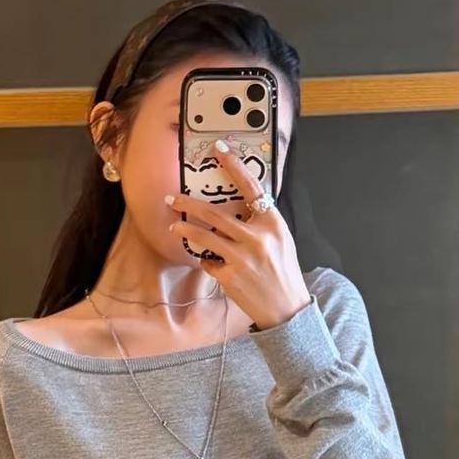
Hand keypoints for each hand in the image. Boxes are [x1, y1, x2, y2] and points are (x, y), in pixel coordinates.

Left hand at [164, 140, 311, 330]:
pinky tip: (212, 263)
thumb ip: (261, 222)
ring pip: (204, 237)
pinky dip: (208, 261)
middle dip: (189, 204)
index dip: (234, 166)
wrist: (286, 308)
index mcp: (273, 223)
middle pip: (215, 213)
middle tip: (172, 199)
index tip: (219, 150)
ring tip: (174, 227)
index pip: (251, 187)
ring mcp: (242, 258)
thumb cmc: (283, 272)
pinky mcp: (230, 276)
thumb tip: (238, 206)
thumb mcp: (281, 239)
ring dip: (185, 230)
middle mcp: (257, 238)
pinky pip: (209, 262)